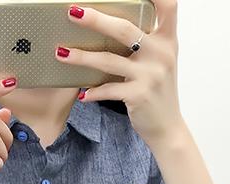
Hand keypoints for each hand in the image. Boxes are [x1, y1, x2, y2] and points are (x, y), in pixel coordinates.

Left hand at [57, 1, 184, 143]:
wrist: (168, 127)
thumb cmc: (158, 91)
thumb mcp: (159, 61)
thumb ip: (146, 41)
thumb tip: (111, 25)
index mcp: (167, 39)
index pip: (167, 5)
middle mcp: (161, 53)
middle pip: (124, 29)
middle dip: (95, 19)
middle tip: (73, 12)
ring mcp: (150, 74)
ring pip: (109, 60)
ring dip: (82, 57)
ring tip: (61, 53)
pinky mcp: (139, 95)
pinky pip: (108, 89)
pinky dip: (93, 91)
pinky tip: (82, 94)